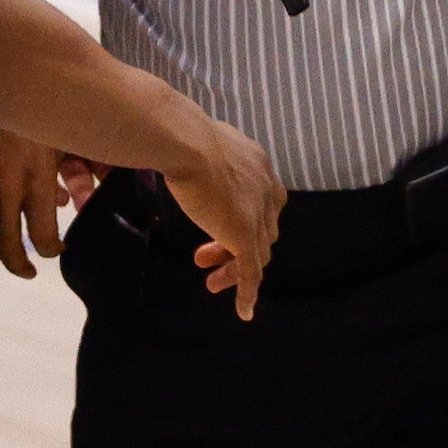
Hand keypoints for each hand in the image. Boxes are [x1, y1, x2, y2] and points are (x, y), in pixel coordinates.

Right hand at [0, 116, 73, 278]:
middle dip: (17, 262)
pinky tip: (2, 197)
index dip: (51, 250)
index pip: (42, 234)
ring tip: (12, 250)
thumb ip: (76, 164)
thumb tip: (71, 196)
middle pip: (5, 240)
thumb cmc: (47, 91)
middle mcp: (4, 181)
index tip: (59, 250)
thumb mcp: (70, 128)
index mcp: (35, 175)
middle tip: (28, 271)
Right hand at [160, 119, 284, 321]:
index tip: (217, 227)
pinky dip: (247, 292)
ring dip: (234, 270)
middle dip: (236, 246)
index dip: (246, 218)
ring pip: (256, 253)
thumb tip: (183, 141)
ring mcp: (257, 212)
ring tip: (210, 282)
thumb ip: (204, 154)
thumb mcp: (200, 144)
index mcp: (258, 164)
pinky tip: (244, 311)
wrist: (186, 142)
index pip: (263, 200)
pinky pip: (251, 271)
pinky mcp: (244, 233)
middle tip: (205, 257)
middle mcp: (265, 187)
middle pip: (262, 229)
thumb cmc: (182, 136)